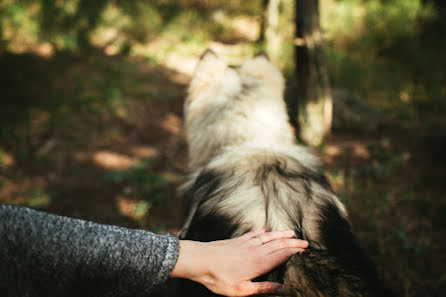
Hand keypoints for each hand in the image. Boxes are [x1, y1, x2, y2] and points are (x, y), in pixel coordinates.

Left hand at [170, 230, 308, 295]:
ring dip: (281, 234)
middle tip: (305, 242)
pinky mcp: (237, 240)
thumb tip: (282, 289)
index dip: (294, 252)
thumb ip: (263, 288)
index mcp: (258, 263)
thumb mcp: (241, 290)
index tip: (305, 250)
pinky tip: (266, 230)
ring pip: (268, 237)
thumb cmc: (218, 278)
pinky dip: (263, 231)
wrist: (199, 260)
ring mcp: (246, 243)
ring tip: (291, 233)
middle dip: (293, 242)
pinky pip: (254, 233)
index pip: (282, 255)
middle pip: (278, 244)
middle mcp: (255, 250)